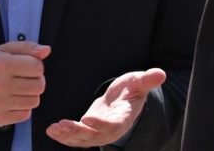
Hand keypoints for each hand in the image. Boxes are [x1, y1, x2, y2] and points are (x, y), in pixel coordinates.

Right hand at [0, 41, 50, 126]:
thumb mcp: (4, 50)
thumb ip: (27, 47)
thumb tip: (46, 50)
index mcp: (1, 65)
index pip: (38, 67)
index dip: (35, 65)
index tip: (26, 65)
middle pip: (39, 86)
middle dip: (36, 80)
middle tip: (24, 77)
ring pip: (35, 101)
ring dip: (30, 94)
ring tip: (18, 88)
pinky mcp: (0, 118)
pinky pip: (26, 114)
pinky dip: (23, 107)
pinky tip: (12, 99)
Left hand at [45, 68, 165, 147]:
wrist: (123, 101)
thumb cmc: (131, 90)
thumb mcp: (138, 82)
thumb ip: (147, 80)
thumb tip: (161, 73)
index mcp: (123, 117)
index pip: (113, 125)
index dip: (101, 124)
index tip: (88, 119)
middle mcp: (111, 130)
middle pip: (94, 136)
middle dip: (78, 133)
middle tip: (63, 126)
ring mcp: (99, 133)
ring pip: (82, 139)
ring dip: (67, 136)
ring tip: (54, 129)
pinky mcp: (88, 131)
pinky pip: (76, 137)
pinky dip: (64, 136)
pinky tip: (52, 130)